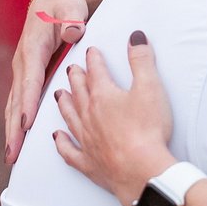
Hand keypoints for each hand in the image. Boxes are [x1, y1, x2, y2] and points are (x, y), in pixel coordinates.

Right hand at [6, 0, 87, 164]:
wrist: (53, 0)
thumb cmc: (65, 5)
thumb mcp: (70, 8)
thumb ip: (72, 21)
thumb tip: (74, 32)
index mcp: (33, 48)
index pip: (30, 80)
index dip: (28, 103)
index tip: (26, 124)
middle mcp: (23, 62)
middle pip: (16, 100)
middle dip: (13, 129)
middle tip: (12, 154)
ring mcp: (23, 71)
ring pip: (15, 105)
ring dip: (12, 131)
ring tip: (11, 156)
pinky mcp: (28, 76)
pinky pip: (21, 103)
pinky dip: (17, 123)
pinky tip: (18, 142)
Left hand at [52, 35, 177, 205]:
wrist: (140, 170)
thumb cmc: (147, 129)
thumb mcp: (150, 87)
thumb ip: (142, 60)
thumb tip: (135, 36)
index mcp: (103, 96)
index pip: (96, 71)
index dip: (94, 59)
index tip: (91, 50)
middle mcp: (89, 115)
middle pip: (79, 92)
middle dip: (75, 78)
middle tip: (71, 69)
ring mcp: (86, 140)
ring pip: (70, 117)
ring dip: (64, 104)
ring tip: (59, 94)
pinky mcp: (88, 163)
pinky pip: (69, 151)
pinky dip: (61, 143)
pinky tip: (56, 138)